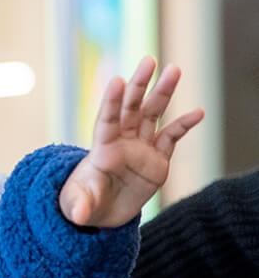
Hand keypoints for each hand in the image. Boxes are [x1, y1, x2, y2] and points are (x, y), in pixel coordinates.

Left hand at [59, 57, 203, 227]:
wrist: (101, 212)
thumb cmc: (84, 203)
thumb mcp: (78, 206)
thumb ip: (80, 207)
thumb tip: (80, 216)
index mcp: (101, 149)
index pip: (106, 121)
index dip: (111, 102)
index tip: (117, 80)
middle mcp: (122, 143)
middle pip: (131, 108)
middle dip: (139, 84)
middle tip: (149, 60)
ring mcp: (141, 149)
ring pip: (152, 114)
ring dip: (163, 93)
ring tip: (175, 69)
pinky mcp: (157, 160)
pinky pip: (171, 137)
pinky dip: (184, 124)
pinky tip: (198, 112)